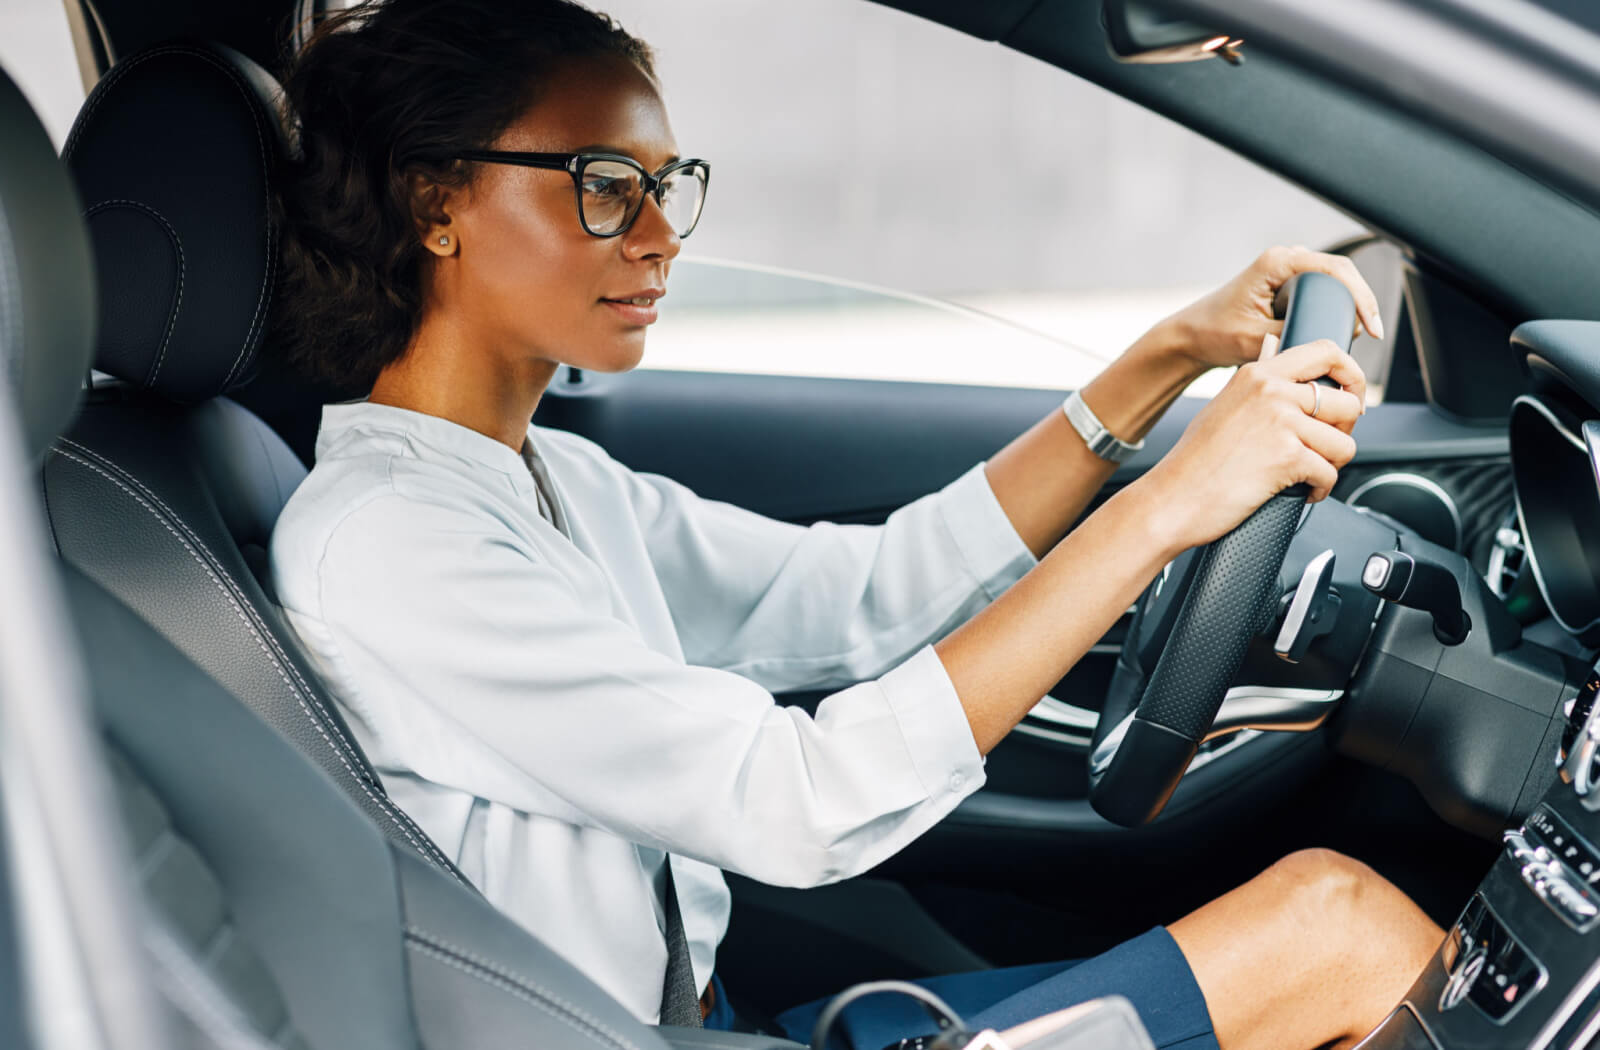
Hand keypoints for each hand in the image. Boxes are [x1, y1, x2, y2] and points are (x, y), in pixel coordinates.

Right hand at [1139, 338, 1366, 551]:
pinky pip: (1330, 474)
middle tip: (1324, 448)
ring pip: (1345, 443)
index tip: (1350, 396)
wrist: (1172, 499)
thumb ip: (1257, 382)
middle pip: (1347, 402)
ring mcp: (1280, 423)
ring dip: (1332, 466)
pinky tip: (1300, 492)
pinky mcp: (1287, 457)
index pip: (1326, 352)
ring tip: (1307, 474)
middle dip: (1344, 432)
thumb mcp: (1224, 404)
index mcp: (1257, 374)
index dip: (1351, 374)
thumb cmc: (1194, 460)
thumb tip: (1277, 355)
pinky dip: (1320, 490)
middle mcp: (1271, 392)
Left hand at [1162, 245, 1385, 370]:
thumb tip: (1334, 335)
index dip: (1360, 297)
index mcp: (1276, 262)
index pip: (1335, 270)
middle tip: (1367, 336)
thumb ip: (1294, 333)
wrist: (1192, 336)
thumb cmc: (1215, 334)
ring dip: (1347, 306)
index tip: (1370, 327)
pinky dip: (1333, 309)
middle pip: (1340, 273)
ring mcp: (1287, 269)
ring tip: (1351, 337)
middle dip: (1358, 303)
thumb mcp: (1256, 338)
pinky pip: (1322, 291)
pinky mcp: (1287, 283)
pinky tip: (1338, 332)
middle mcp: (1284, 258)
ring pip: (1334, 282)